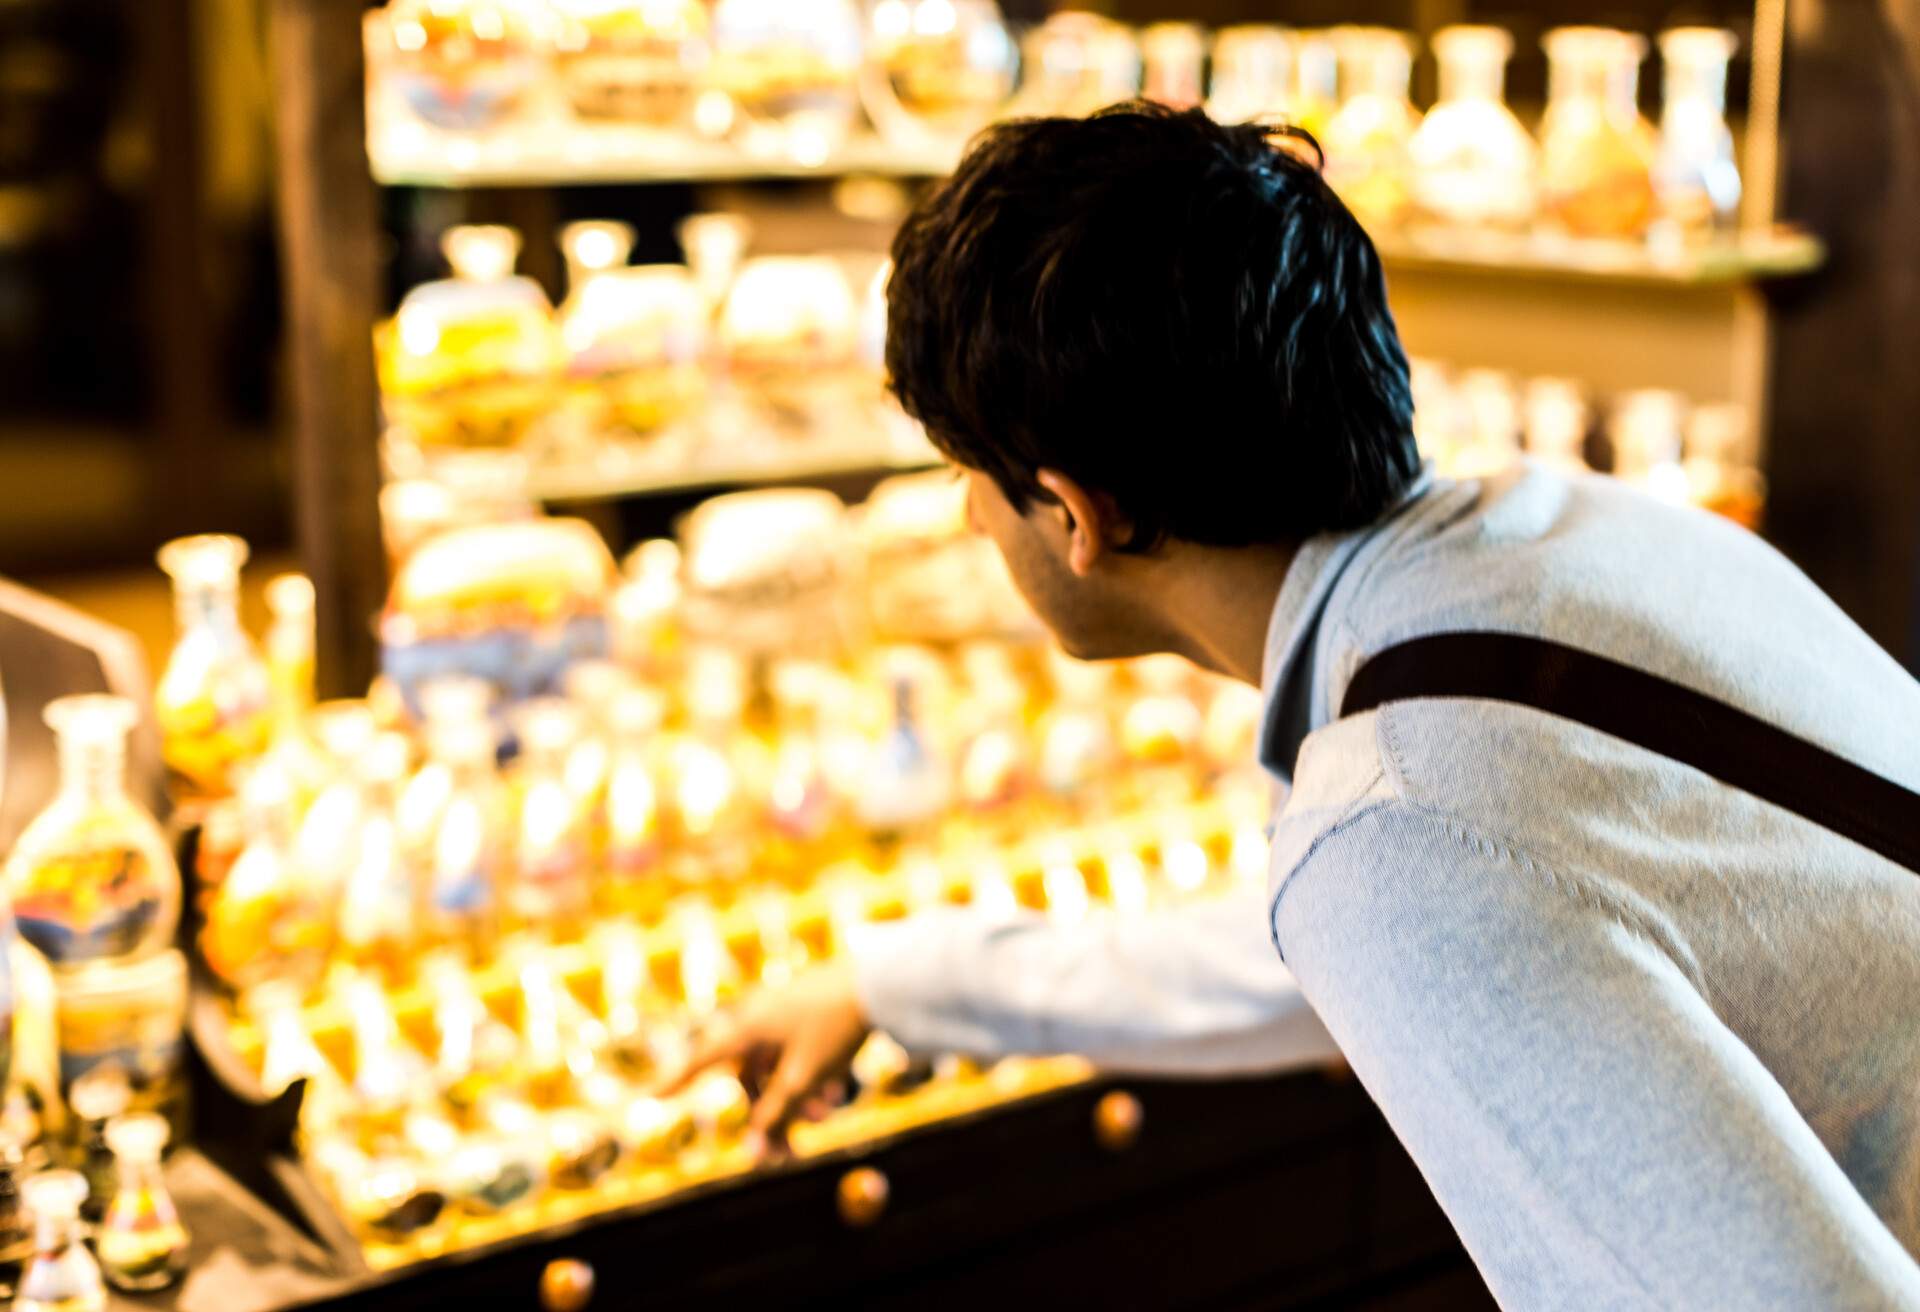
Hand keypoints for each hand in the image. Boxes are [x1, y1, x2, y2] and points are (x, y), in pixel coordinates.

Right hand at [657, 960, 870, 1161]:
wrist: (880, 981)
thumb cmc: (835, 1029)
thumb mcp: (804, 1080)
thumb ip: (775, 1118)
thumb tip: (753, 1155)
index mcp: (746, 1028)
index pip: (700, 1062)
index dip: (675, 1083)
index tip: (650, 1099)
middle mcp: (756, 1018)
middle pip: (748, 1079)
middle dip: (767, 1117)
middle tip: (786, 1155)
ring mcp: (781, 1013)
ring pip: (775, 1069)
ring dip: (793, 1098)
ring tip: (826, 1115)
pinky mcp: (804, 1011)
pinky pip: (794, 1054)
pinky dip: (807, 1076)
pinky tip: (835, 1092)